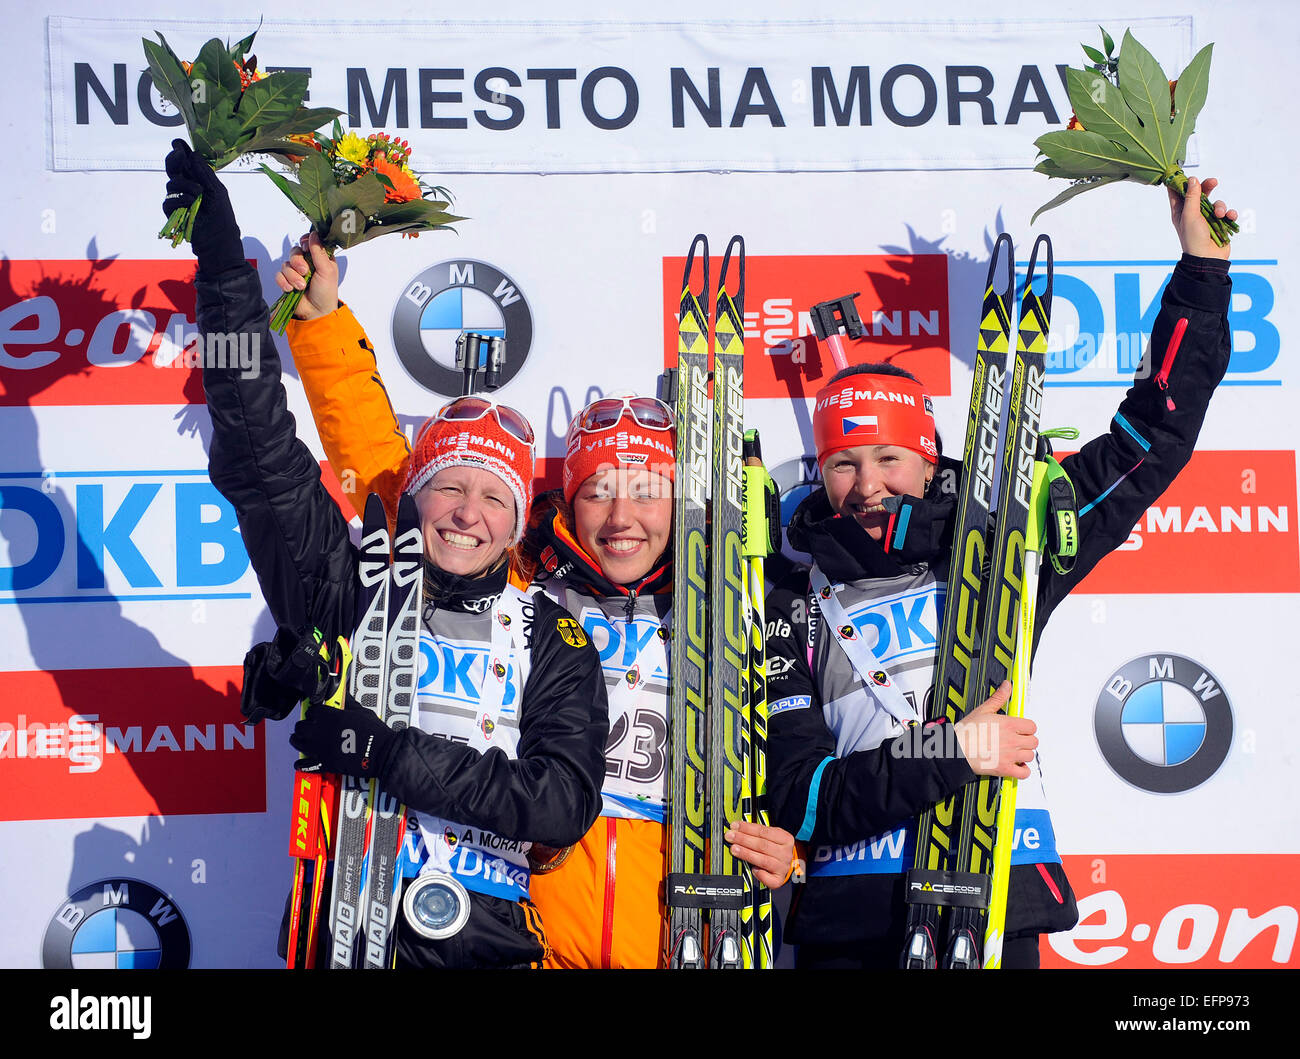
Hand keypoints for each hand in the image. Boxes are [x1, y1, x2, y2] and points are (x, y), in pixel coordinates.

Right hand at [161, 139, 243, 271]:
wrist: (219, 239)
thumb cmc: (222, 216)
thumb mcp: (217, 191)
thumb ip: (204, 173)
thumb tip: (193, 154)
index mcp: (198, 181)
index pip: (186, 163)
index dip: (180, 152)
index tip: (177, 142)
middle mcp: (186, 187)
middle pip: (173, 168)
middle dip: (175, 159)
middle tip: (179, 155)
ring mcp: (179, 199)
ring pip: (172, 183)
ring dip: (185, 185)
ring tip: (198, 193)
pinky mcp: (173, 212)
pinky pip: (168, 200)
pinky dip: (179, 199)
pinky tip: (190, 202)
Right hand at [274, 232, 338, 320]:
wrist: (317, 312)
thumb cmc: (326, 292)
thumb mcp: (327, 270)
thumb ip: (319, 252)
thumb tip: (314, 234)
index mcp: (319, 258)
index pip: (308, 241)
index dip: (305, 242)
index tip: (306, 248)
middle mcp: (307, 263)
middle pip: (295, 251)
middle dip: (298, 261)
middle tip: (305, 271)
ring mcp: (296, 272)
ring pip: (286, 264)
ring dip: (293, 276)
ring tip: (301, 286)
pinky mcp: (287, 281)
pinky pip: (279, 275)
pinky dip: (284, 282)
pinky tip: (291, 290)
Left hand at [289, 699, 396, 777]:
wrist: (382, 752)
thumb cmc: (375, 732)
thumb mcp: (362, 712)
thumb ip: (349, 703)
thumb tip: (345, 694)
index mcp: (331, 716)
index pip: (313, 711)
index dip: (314, 712)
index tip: (316, 714)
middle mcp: (321, 731)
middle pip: (301, 726)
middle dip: (303, 726)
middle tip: (307, 727)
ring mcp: (321, 748)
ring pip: (298, 743)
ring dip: (297, 740)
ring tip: (300, 740)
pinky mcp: (325, 763)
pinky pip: (306, 764)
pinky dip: (301, 764)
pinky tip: (300, 762)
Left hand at [724, 820, 799, 887]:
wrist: (788, 864)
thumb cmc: (775, 849)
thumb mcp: (772, 836)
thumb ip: (757, 833)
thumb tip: (737, 829)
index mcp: (785, 839)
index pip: (764, 831)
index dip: (747, 828)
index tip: (735, 826)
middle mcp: (785, 853)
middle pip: (762, 845)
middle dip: (744, 839)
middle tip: (730, 836)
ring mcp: (782, 867)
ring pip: (762, 860)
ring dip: (746, 853)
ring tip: (734, 849)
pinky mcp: (778, 879)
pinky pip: (767, 878)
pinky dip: (759, 873)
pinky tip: (752, 868)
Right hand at [953, 681, 1036, 779]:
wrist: (956, 750)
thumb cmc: (966, 732)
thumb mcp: (982, 710)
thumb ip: (998, 698)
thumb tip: (1007, 686)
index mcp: (1009, 724)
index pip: (1032, 727)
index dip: (1026, 728)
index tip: (1020, 729)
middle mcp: (1012, 740)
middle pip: (1034, 742)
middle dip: (1027, 741)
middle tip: (1018, 741)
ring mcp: (1010, 755)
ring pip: (1030, 756)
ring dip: (1024, 754)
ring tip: (1015, 752)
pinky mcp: (1005, 769)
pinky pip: (1024, 773)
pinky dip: (1023, 770)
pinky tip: (1017, 766)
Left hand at [1168, 175, 1235, 259]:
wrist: (1207, 258)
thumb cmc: (1193, 238)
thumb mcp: (1190, 215)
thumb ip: (1192, 197)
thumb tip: (1192, 179)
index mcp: (1180, 212)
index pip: (1177, 193)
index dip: (1179, 182)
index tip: (1182, 171)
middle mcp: (1193, 214)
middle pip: (1200, 193)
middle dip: (1207, 187)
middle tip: (1213, 181)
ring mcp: (1207, 218)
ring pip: (1216, 202)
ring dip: (1220, 206)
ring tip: (1219, 215)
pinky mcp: (1219, 224)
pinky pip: (1227, 212)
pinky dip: (1229, 214)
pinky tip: (1229, 218)